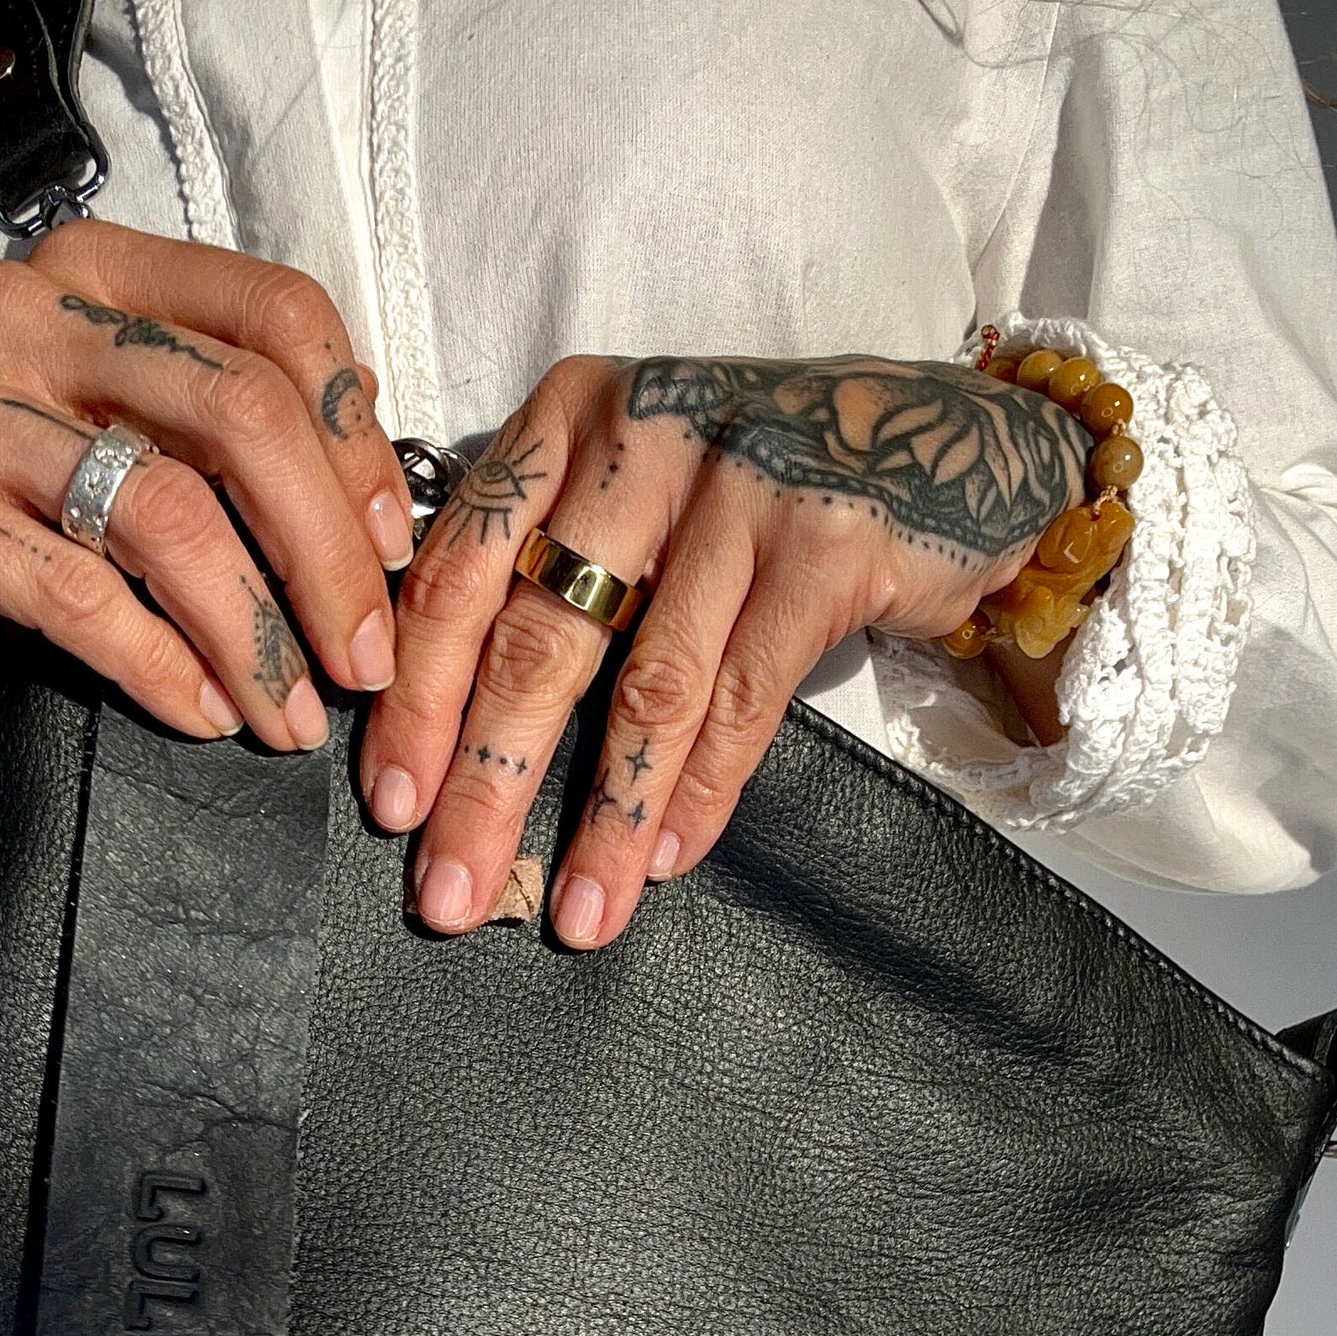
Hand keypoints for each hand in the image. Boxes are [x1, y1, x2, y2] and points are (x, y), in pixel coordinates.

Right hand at [0, 222, 414, 874]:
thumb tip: (380, 445)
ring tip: (293, 713)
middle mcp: (24, 310)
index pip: (275, 315)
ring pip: (165, 512)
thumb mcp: (162, 460)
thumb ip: (253, 432)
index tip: (393, 554)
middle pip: (238, 412)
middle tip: (365, 662)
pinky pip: (78, 596)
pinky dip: (164, 668)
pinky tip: (207, 715)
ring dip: (254, 632)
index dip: (356, 441)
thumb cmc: (51, 539)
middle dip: (325, 556)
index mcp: (106, 275)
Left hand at [360, 354, 1090, 944]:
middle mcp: (640, 436)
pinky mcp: (826, 543)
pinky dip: (699, 791)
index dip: (416, 701)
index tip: (389, 806)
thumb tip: (451, 734)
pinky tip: (663, 860)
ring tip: (574, 914)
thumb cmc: (757, 490)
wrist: (947, 442)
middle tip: (447, 892)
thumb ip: (549, 568)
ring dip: (603, 819)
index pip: (456, 574)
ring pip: (645, 687)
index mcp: (566, 421)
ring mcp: (739, 485)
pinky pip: (743, 698)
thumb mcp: (636, 494)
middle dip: (485, 783)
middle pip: (535, 637)